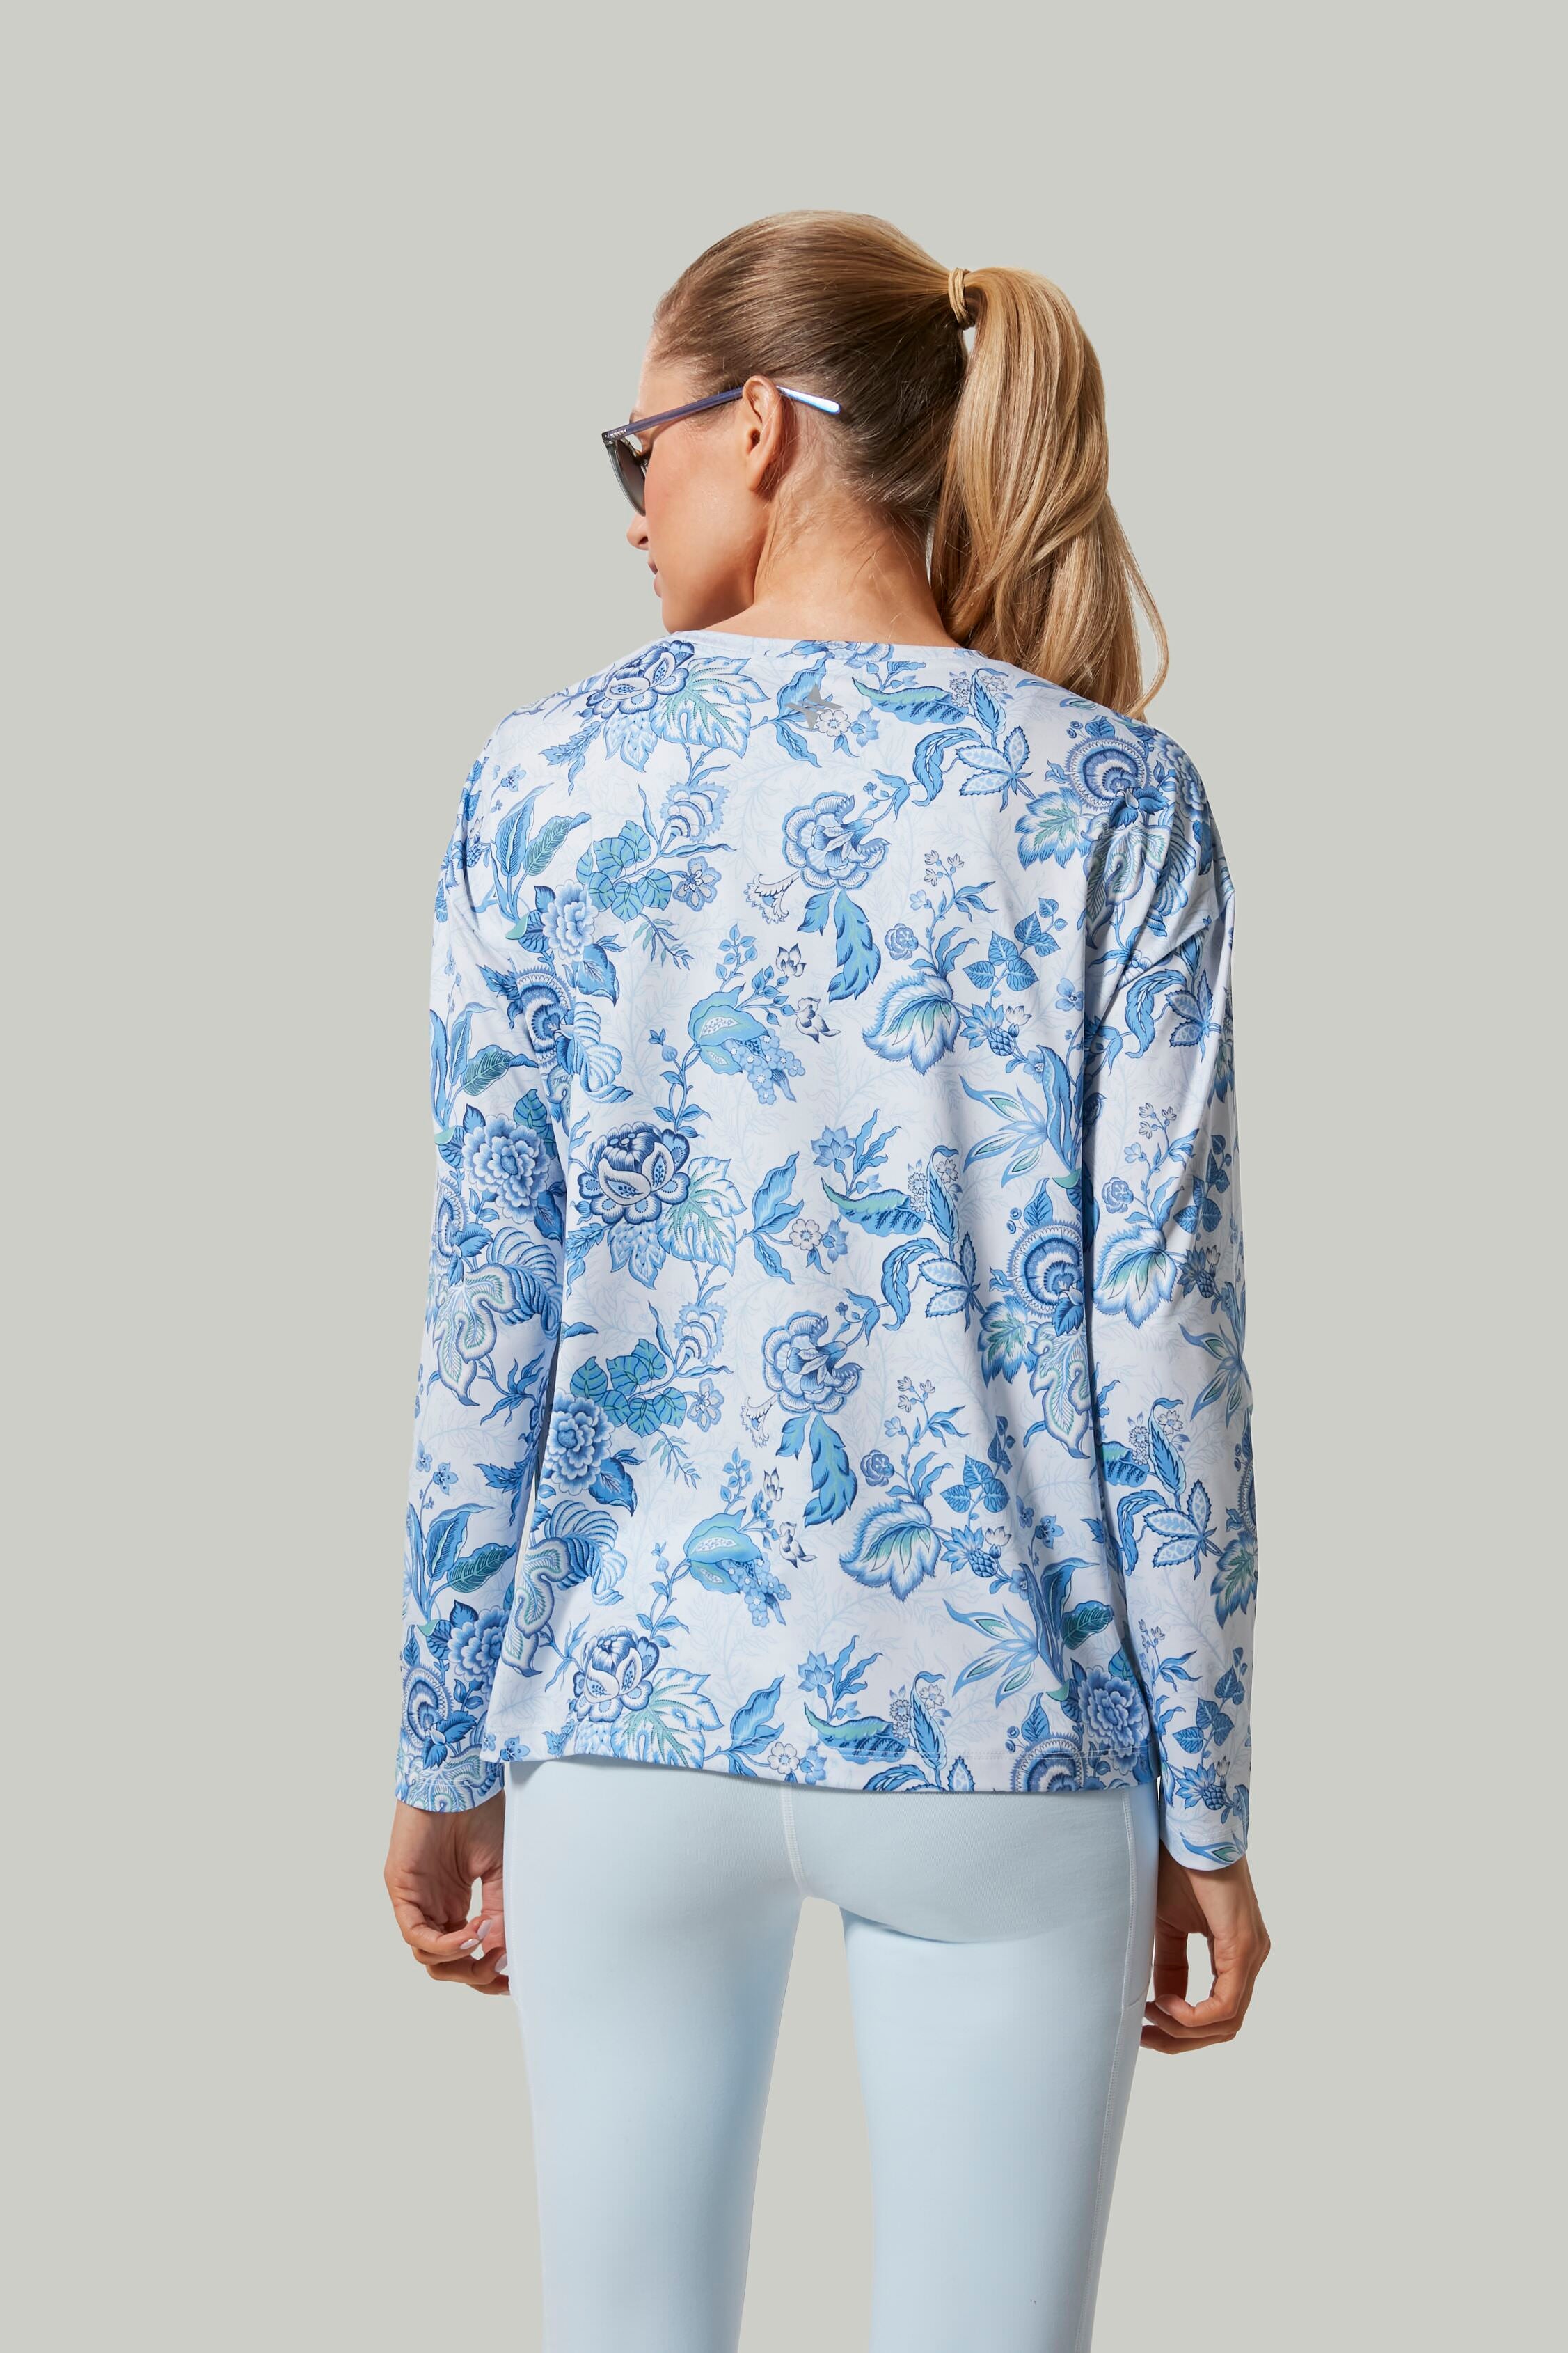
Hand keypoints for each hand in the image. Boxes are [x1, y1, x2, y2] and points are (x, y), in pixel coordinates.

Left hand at [384, 1793, 509, 1995]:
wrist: (460, 1778)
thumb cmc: (481, 1814)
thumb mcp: (501, 1870)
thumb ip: (500, 1911)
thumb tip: (505, 1952)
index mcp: (455, 1903)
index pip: (465, 1955)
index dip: (485, 1973)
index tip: (510, 1980)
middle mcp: (433, 1907)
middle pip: (445, 1965)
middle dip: (474, 1975)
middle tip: (500, 1969)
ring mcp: (416, 1900)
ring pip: (428, 1957)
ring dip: (461, 1960)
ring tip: (488, 1941)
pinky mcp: (402, 1890)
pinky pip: (416, 1934)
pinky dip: (445, 1943)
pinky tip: (472, 1933)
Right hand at [1142, 1845, 1269, 2052]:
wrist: (1186, 1829)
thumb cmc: (1176, 1866)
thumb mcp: (1165, 1925)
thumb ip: (1168, 1964)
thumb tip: (1155, 2002)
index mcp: (1233, 1954)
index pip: (1215, 2013)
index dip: (1178, 2031)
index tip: (1142, 2029)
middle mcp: (1249, 1959)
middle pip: (1223, 2027)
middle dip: (1180, 2041)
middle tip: (1142, 2037)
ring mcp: (1251, 1955)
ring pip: (1227, 2023)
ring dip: (1183, 2030)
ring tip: (1149, 2012)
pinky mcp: (1244, 1948)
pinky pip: (1226, 2004)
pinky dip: (1193, 2015)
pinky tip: (1163, 2002)